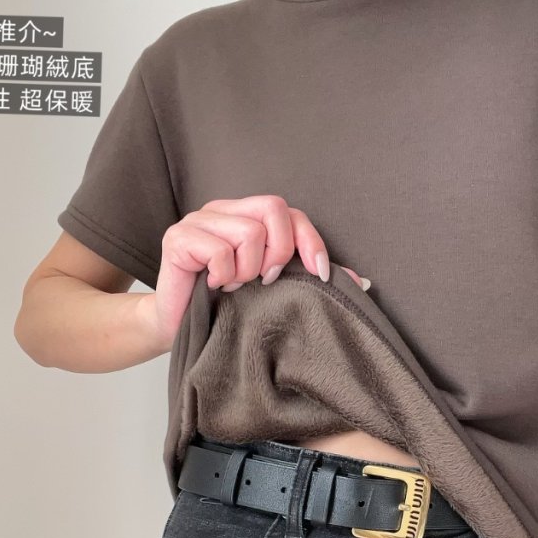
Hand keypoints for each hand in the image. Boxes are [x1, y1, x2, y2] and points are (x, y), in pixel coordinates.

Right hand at [139, 194, 369, 348]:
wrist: (176, 329)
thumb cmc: (226, 309)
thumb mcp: (275, 291)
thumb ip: (310, 279)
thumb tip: (360, 282)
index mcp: (247, 216)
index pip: (291, 212)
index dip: (311, 241)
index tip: (320, 275)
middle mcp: (224, 210)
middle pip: (274, 208)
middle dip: (281, 251)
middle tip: (266, 281)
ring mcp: (199, 220)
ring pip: (249, 231)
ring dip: (249, 270)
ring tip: (236, 286)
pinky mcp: (178, 237)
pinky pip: (219, 249)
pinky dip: (224, 274)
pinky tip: (215, 286)